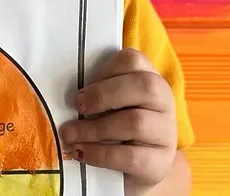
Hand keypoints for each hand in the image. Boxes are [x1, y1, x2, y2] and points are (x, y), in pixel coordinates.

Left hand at [60, 49, 177, 195]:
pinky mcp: (160, 163)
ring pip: (136, 122)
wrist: (137, 169)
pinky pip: (131, 156)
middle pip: (144, 86)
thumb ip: (96, 90)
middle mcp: (164, 102)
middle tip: (77, 105)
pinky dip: (100, 154)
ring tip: (70, 134)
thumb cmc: (115, 127)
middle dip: (103, 94)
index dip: (105, 70)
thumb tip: (63, 92)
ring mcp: (166, 133)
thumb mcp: (109, 103)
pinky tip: (81, 152)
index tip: (82, 87)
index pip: (133, 60)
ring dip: (94, 128)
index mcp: (150, 78)